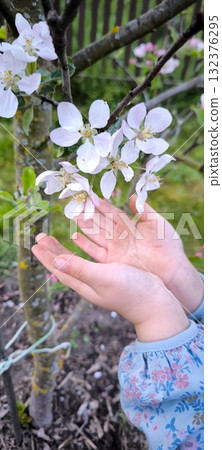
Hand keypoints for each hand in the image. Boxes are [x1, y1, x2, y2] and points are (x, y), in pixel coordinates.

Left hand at [32, 234, 188, 342]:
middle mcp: (90, 282)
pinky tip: (84, 245)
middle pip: (65, 265)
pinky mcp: (112, 275)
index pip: (60, 269)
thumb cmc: (131, 291)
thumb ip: (80, 269)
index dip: (47, 256)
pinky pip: (90, 259)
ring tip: (55, 239)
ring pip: (76, 261)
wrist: (155, 303)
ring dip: (64, 249)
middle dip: (52, 251)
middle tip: (40, 237)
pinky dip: (83, 250)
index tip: (36, 242)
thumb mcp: (103, 277)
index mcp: (85, 284)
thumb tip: (54, 262)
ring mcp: (101, 279)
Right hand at [73, 195, 202, 314]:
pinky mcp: (113, 261)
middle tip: (76, 204)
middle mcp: (121, 237)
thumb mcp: (157, 223)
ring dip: (85, 226)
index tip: (90, 196)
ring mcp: (116, 249)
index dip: (102, 205)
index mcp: (131, 226)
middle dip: (89, 214)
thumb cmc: (168, 246)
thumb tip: (133, 196)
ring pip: (96, 235)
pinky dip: (85, 244)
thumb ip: (144, 210)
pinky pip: (96, 251)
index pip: (112, 213)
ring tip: (73, 216)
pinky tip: (75, 237)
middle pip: (101, 223)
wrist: (171, 270)